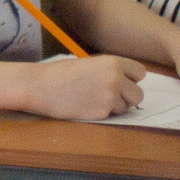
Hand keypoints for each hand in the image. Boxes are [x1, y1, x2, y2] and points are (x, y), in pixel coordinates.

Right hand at [26, 54, 147, 120]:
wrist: (39, 86)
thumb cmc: (60, 73)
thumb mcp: (90, 64)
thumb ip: (110, 71)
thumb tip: (128, 84)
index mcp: (113, 63)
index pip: (140, 73)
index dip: (130, 78)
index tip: (120, 81)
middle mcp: (115, 79)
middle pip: (138, 94)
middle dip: (126, 96)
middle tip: (109, 95)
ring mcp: (109, 97)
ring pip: (126, 107)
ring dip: (114, 106)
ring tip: (92, 99)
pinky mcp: (101, 113)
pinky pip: (112, 115)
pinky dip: (102, 113)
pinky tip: (86, 106)